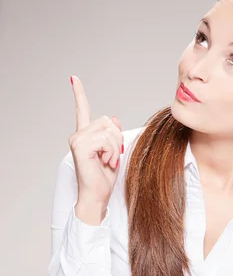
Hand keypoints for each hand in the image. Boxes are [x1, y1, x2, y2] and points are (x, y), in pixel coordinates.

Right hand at [68, 75, 123, 205]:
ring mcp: (77, 140)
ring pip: (108, 130)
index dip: (79, 94)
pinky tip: (105, 163)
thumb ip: (112, 134)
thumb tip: (113, 118)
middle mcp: (78, 135)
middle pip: (106, 121)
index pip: (82, 110)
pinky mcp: (80, 146)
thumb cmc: (103, 178)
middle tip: (112, 157)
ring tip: (108, 161)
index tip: (74, 78)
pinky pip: (106, 140)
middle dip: (116, 139)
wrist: (96, 196)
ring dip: (114, 148)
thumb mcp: (113, 152)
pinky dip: (111, 152)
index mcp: (85, 135)